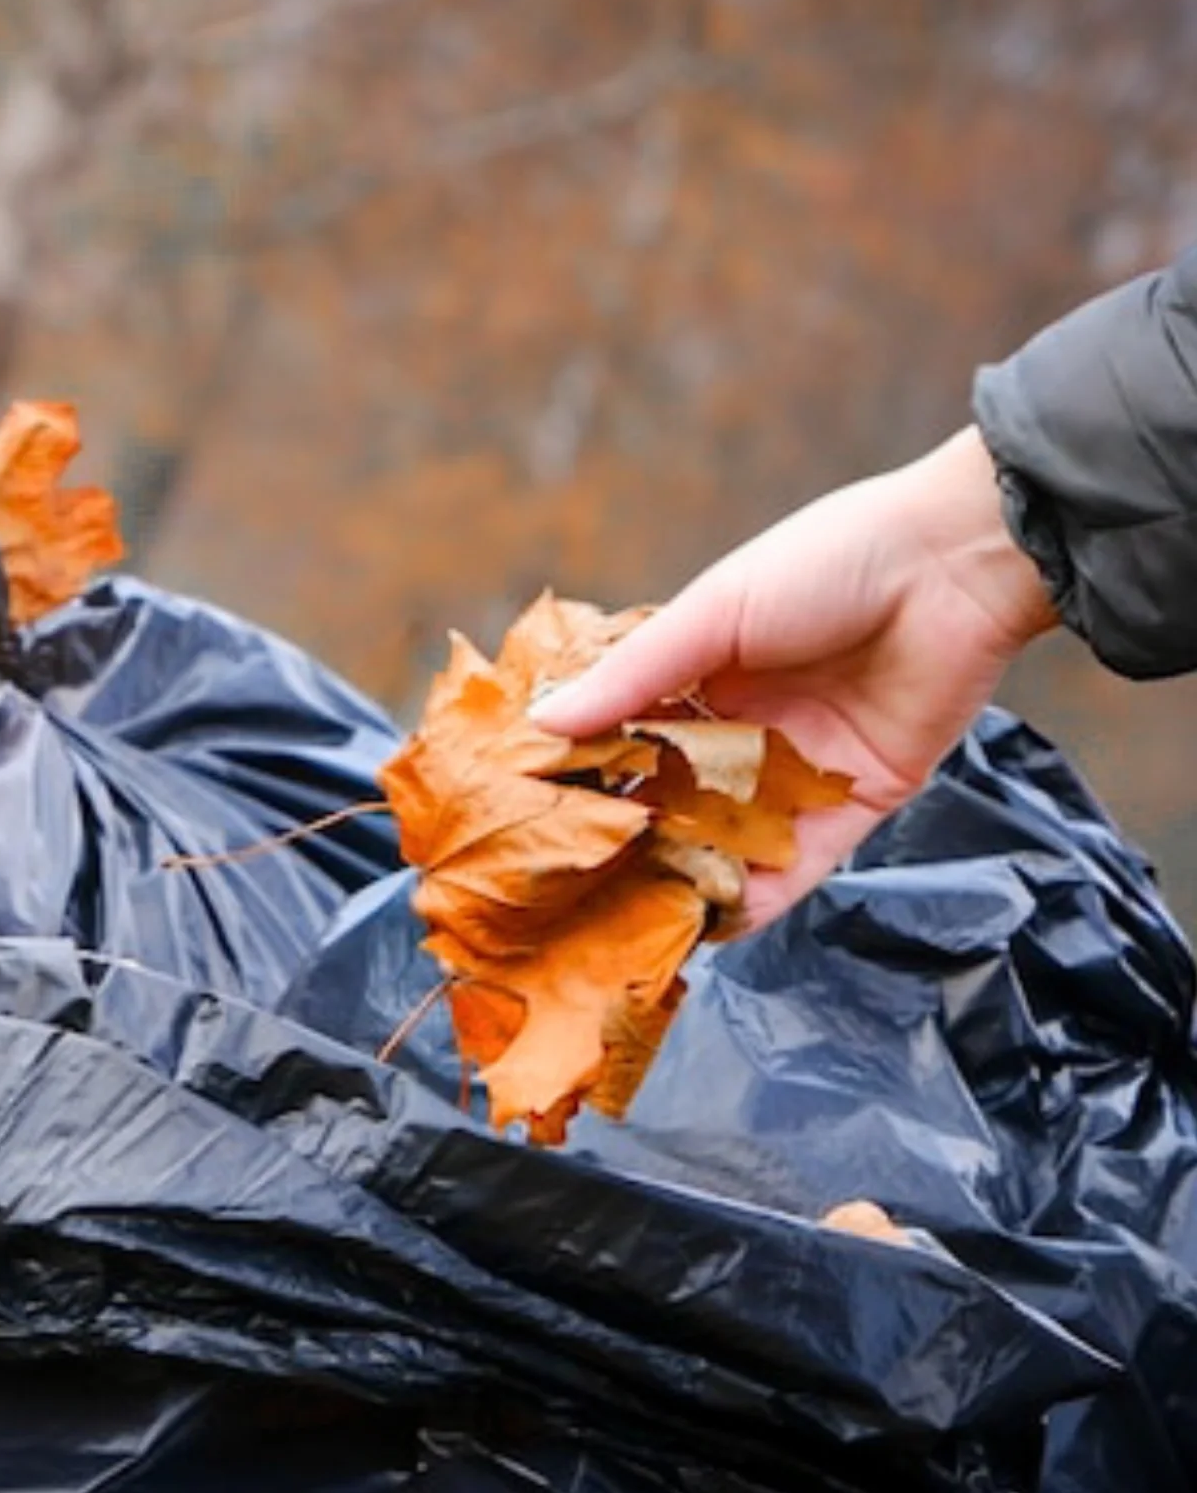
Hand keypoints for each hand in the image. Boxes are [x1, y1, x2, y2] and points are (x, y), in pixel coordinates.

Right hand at [529, 426, 1057, 929]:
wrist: (955, 565)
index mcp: (701, 675)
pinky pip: (799, 866)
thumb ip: (632, 675)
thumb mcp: (713, 613)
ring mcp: (798, 772)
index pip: (629, 741)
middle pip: (676, 802)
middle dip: (632, 846)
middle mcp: (744, 729)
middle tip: (575, 895)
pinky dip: (760, 900)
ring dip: (689, 881)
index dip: (587, 781)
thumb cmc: (826, 563)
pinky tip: (715, 929)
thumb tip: (541, 723)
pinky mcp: (855, 804)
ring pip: (732, 843)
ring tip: (631, 927)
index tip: (537, 823)